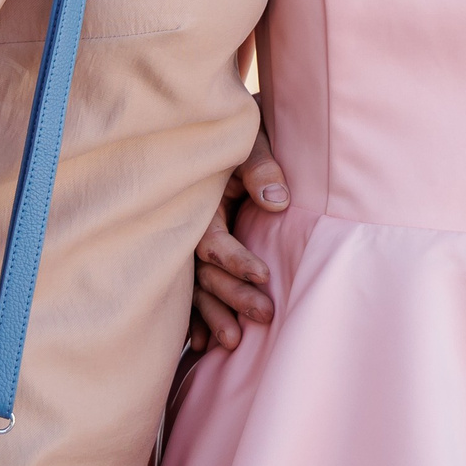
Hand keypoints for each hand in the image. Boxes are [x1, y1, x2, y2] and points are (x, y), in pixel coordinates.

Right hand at [187, 129, 288, 351]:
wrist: (215, 120)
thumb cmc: (237, 130)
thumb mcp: (249, 139)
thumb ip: (261, 167)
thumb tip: (278, 202)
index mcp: (199, 202)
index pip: (213, 241)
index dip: (236, 260)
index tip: (264, 275)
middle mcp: (189, 226)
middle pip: (205, 271)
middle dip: (233, 296)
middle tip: (265, 316)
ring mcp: (188, 240)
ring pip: (197, 286)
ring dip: (213, 314)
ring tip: (234, 343)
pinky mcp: (195, 249)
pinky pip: (190, 289)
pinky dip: (194, 317)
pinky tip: (202, 345)